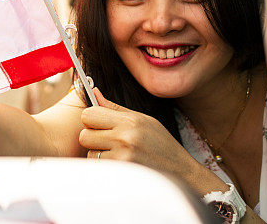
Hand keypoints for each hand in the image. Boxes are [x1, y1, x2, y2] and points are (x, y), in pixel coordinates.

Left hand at [79, 88, 193, 176]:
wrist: (181, 172)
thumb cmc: (161, 144)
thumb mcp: (142, 120)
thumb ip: (114, 108)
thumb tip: (94, 92)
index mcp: (130, 121)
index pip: (89, 114)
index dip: (92, 119)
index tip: (99, 124)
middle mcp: (125, 138)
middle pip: (84, 135)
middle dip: (92, 138)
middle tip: (107, 141)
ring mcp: (123, 158)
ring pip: (90, 154)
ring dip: (99, 155)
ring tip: (117, 154)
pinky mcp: (122, 174)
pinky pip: (100, 168)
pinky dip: (106, 166)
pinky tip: (120, 164)